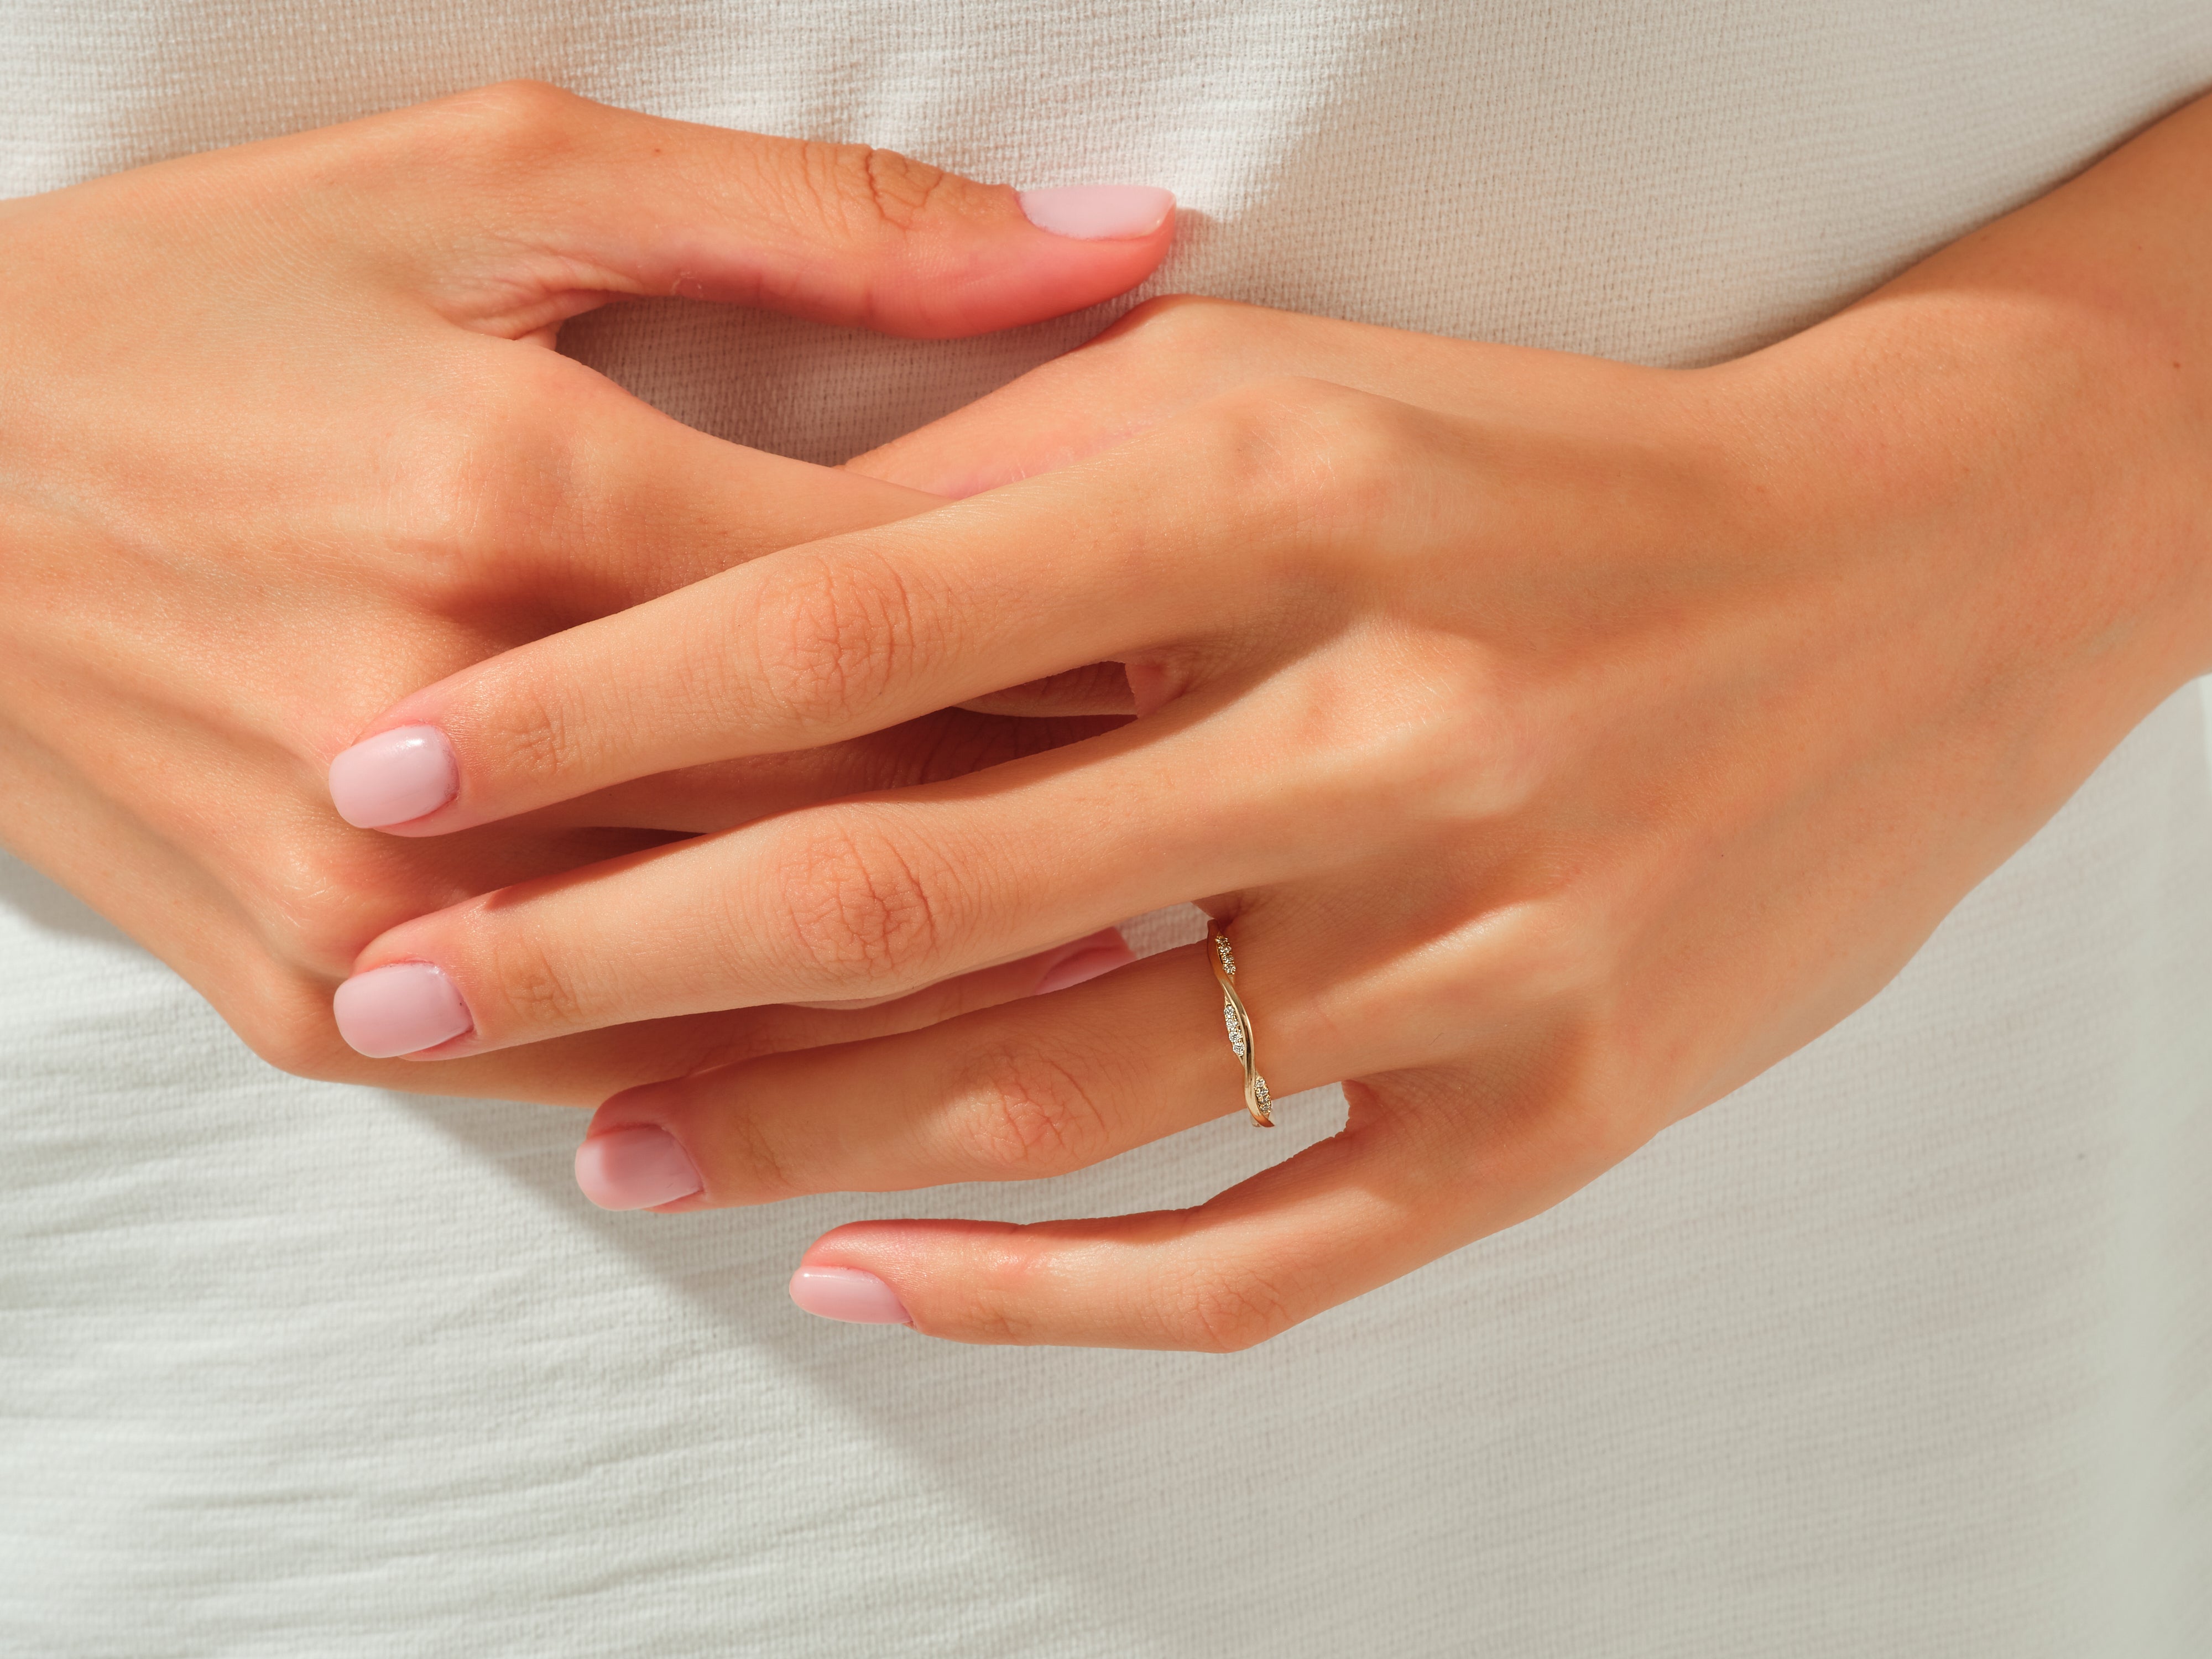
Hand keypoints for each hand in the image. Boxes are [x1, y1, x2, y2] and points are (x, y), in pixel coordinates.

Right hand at [0, 79, 1171, 1099]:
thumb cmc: (207, 305)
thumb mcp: (488, 183)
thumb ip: (823, 225)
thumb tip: (1123, 231)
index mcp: (518, 496)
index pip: (898, 612)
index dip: (1095, 639)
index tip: (1225, 660)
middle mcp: (449, 728)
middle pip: (843, 811)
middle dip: (1061, 822)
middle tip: (1228, 818)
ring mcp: (369, 900)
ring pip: (747, 988)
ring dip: (957, 986)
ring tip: (1136, 957)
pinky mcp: (311, 1003)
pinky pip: (604, 1077)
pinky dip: (769, 1070)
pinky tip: (910, 1045)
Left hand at [335, 94, 2211, 1345]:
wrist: (1912, 571)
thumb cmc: (1557, 467)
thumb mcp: (1287, 397)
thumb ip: (1025, 484)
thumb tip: (760, 591)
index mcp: (1281, 495)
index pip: (847, 626)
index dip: (590, 711)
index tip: (395, 776)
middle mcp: (1379, 722)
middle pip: (918, 884)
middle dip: (614, 953)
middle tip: (406, 1002)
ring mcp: (1481, 941)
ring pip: (1064, 1091)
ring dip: (799, 1133)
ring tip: (609, 1145)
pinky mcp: (1561, 1105)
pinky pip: (1266, 1252)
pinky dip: (1051, 1295)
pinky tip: (876, 1283)